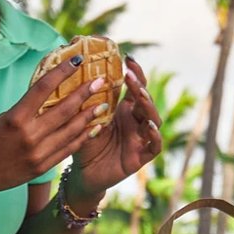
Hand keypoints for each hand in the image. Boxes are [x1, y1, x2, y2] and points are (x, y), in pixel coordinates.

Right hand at [0, 60, 106, 204]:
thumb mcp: (2, 118)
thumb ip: (26, 109)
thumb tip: (51, 92)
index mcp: (14, 118)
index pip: (43, 88)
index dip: (62, 71)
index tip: (78, 61)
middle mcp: (28, 135)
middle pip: (64, 109)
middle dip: (84, 93)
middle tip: (100, 81)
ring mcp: (38, 153)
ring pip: (71, 130)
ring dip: (89, 115)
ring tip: (102, 103)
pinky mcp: (43, 167)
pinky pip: (68, 148)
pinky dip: (82, 136)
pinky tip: (93, 127)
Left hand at [71, 58, 163, 196]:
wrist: (83, 174)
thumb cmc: (84, 144)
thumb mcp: (85, 120)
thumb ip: (88, 102)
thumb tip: (79, 75)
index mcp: (124, 110)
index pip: (135, 87)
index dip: (135, 73)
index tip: (128, 58)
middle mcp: (136, 121)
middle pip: (145, 101)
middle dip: (140, 87)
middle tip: (130, 77)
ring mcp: (140, 138)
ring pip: (153, 119)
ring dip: (149, 107)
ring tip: (140, 97)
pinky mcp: (141, 156)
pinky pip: (154, 145)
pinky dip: (154, 135)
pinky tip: (148, 126)